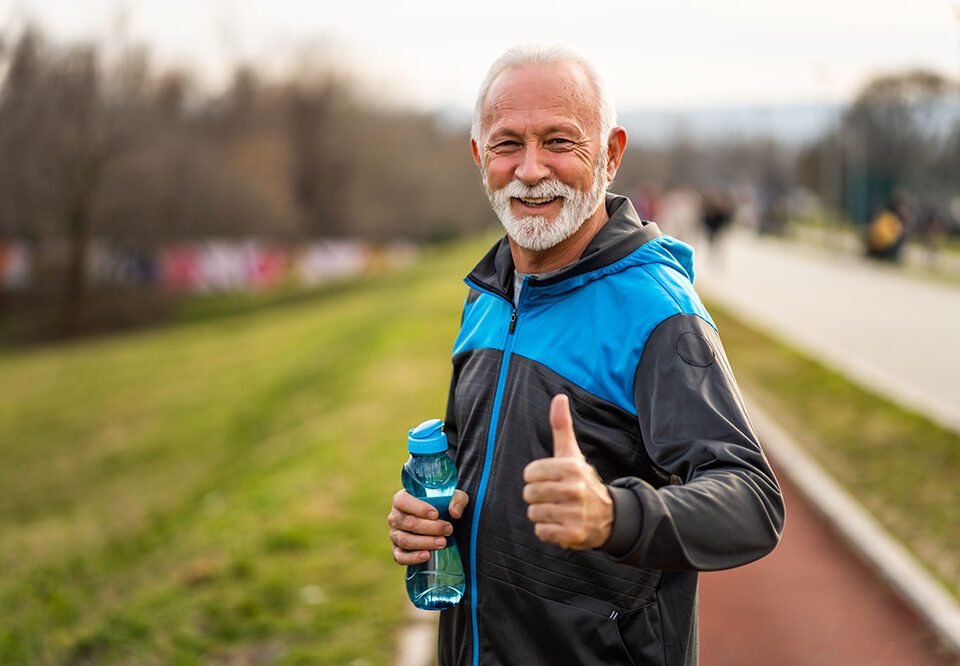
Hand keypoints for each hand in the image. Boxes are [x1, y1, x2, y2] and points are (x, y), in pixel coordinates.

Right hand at [388, 489, 468, 565]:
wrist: (438, 521)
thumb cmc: (440, 505)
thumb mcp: (452, 496)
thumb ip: (456, 500)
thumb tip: (455, 513)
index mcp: (401, 499)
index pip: (403, 501)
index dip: (419, 508)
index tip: (436, 514)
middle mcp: (395, 517)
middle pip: (408, 523)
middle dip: (430, 528)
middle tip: (448, 530)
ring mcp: (394, 535)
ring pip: (404, 540)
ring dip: (424, 542)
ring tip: (442, 543)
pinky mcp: (397, 550)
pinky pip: (400, 557)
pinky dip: (412, 557)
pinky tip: (427, 555)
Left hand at [522, 394, 612, 549]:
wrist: (609, 516)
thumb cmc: (581, 480)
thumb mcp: (572, 454)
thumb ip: (562, 426)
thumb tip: (559, 397)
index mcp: (571, 467)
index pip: (529, 473)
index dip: (536, 478)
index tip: (551, 480)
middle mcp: (574, 489)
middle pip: (529, 494)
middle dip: (537, 497)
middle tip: (554, 497)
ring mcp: (574, 513)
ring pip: (533, 514)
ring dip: (542, 515)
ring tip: (559, 510)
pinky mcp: (573, 534)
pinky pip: (541, 532)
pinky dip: (547, 531)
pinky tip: (561, 524)